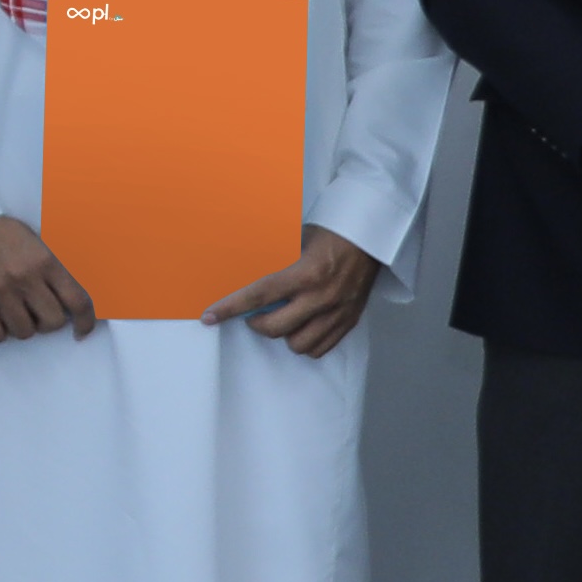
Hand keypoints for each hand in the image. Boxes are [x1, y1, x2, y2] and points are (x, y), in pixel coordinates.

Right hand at [0, 215, 101, 343]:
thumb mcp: (35, 240)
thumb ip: (53, 268)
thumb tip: (71, 296)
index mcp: (44, 260)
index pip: (77, 300)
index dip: (86, 322)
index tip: (82, 330)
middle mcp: (25, 278)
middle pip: (52, 322)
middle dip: (49, 322)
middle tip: (40, 314)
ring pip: (25, 332)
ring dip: (23, 327)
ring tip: (16, 312)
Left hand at [204, 225, 381, 357]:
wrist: (371, 238)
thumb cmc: (332, 233)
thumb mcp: (297, 239)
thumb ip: (275, 260)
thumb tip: (244, 271)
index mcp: (305, 273)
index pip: (259, 295)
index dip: (231, 307)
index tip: (209, 316)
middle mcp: (321, 297)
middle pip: (275, 328)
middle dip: (256, 323)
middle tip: (253, 315)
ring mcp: (337, 313)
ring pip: (298, 344)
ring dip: (283, 335)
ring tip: (282, 319)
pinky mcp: (349, 321)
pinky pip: (320, 348)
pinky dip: (306, 343)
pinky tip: (301, 327)